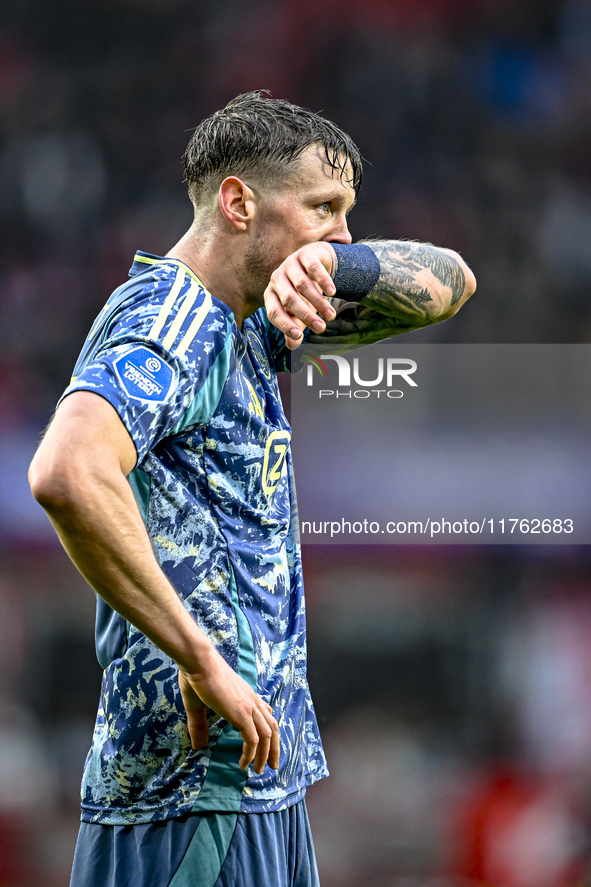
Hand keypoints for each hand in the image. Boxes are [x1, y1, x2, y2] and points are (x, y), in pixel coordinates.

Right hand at [178, 648, 279, 774]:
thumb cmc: (197, 676)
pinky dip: (251, 754)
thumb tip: (197, 746)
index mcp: (246, 694)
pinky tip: (244, 763)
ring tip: (259, 770)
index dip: (269, 728)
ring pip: (267, 736)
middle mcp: (252, 701)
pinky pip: (253, 739)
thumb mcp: (200, 705)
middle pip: (272, 727)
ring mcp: (249, 707)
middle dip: (274, 748)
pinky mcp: (241, 714)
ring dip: (265, 755)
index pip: (266, 712)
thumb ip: (200, 725)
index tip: (268, 742)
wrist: (199, 662)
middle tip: (271, 765)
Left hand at [264, 242, 337, 348]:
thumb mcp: (299, 312)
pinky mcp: (304, 253)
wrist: (316, 263)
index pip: (273, 312)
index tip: (299, 336)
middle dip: (306, 316)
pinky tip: (333, 292)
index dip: (284, 325)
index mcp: (271, 295)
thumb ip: (295, 328)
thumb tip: (292, 346)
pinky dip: (324, 281)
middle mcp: (277, 278)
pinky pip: (313, 268)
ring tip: (331, 316)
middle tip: (321, 328)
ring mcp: (289, 264)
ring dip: (318, 302)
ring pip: (302, 285)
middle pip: (289, 299)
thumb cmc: (304, 293)